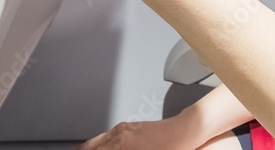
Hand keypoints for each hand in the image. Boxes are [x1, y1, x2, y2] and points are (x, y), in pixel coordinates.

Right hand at [77, 116, 198, 149]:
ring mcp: (123, 128)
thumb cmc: (171, 148)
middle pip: (90, 146)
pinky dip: (100, 145)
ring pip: (97, 141)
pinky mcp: (129, 127)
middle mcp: (119, 134)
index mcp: (121, 144)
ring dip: (91, 149)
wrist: (185, 131)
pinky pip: (106, 137)